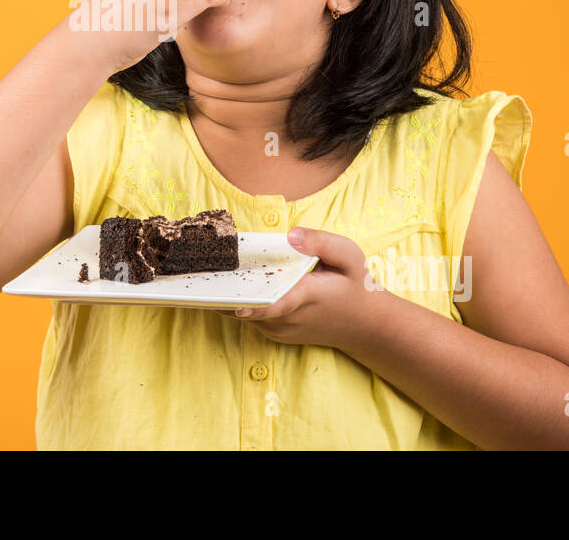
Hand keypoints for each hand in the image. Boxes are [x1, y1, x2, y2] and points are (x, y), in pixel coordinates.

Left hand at [214, 226, 372, 348]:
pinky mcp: (274, 333)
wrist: (364, 325)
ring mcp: (280, 329)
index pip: (276, 304)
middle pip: (249, 305)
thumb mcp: (349, 255)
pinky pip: (249, 316)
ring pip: (243, 312)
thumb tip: (291, 235)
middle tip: (204, 267)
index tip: (231, 303)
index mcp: (307, 295)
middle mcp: (289, 318)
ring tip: (210, 272)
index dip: (253, 305)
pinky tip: (229, 282)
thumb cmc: (354, 285)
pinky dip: (238, 301)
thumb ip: (322, 242)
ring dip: (230, 294)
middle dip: (227, 288)